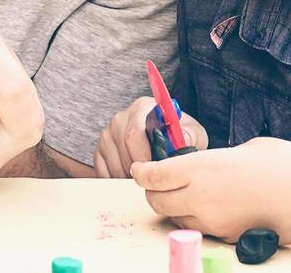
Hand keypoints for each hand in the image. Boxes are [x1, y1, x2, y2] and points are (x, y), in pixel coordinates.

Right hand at [94, 96, 209, 177]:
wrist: (164, 136)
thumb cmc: (179, 136)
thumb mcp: (191, 133)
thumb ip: (189, 137)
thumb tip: (179, 143)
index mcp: (142, 108)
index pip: (134, 135)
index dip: (144, 158)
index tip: (155, 173)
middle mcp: (120, 118)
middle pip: (124, 153)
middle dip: (140, 173)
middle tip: (155, 183)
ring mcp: (107, 134)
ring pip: (115, 166)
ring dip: (130, 179)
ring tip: (147, 181)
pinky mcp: (99, 150)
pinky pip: (104, 173)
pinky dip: (118, 181)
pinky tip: (132, 180)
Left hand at [130, 137, 290, 242]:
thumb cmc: (287, 164)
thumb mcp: (245, 149)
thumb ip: (216, 159)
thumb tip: (205, 166)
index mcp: (203, 167)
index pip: (154, 175)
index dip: (142, 172)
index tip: (139, 168)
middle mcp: (202, 197)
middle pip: (157, 201)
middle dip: (154, 192)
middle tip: (160, 182)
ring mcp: (214, 222)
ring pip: (177, 219)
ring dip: (175, 208)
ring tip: (190, 193)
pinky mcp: (228, 238)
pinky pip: (201, 229)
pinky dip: (198, 219)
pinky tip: (215, 206)